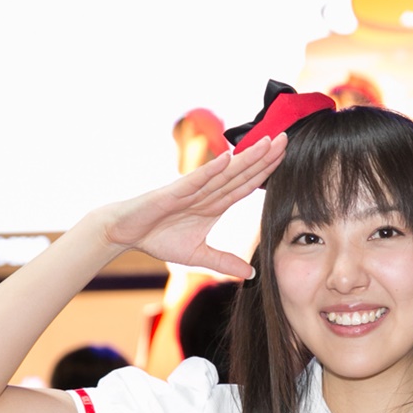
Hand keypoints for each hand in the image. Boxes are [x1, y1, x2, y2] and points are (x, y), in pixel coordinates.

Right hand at [98, 134, 286, 278]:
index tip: (285, 158)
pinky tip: (229, 157)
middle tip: (286, 138)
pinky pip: (196, 179)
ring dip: (246, 158)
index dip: (265, 172)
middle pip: (241, 173)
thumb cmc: (159, 238)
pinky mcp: (174, 192)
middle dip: (264, 157)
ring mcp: (192, 190)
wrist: (127, 232)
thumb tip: (250, 273)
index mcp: (214, 204)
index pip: (246, 186)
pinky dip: (212, 169)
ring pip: (224, 172)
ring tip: (267, 142)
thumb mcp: (198, 256)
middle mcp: (207, 193)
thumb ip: (224, 262)